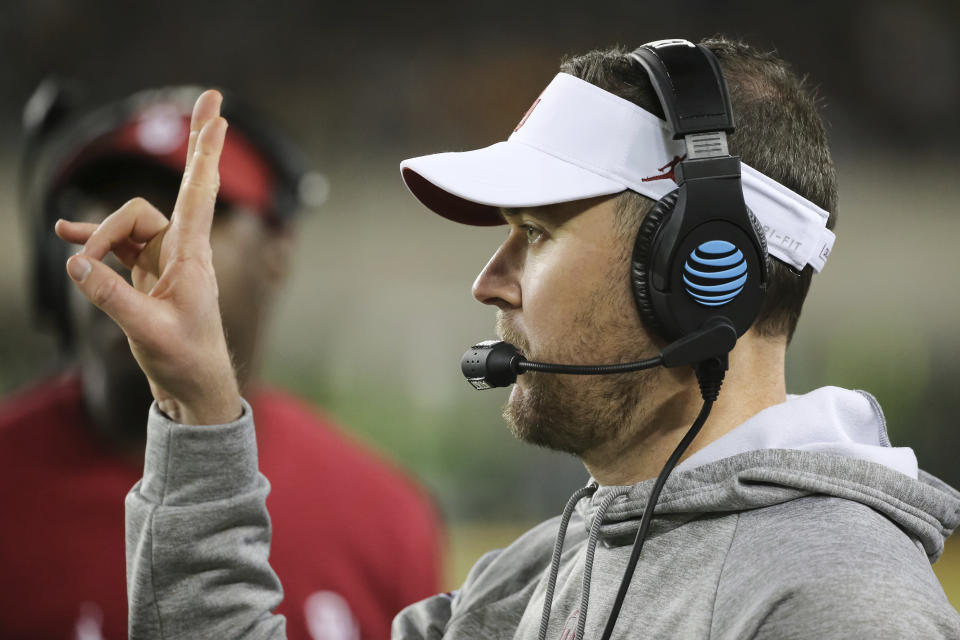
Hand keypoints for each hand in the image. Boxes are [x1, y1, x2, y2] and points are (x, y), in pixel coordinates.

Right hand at [55, 91, 241, 424]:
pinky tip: (67, 234)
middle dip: (196, 144)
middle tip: (213, 98)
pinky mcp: (147, 271)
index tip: (219, 118)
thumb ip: (110, 296)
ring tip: (78, 259)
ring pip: (128, 223)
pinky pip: (117, 244)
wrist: (193, 386)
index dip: (205, 154)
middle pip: (179, 187)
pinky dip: (95, 240)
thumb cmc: (183, 359)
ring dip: (100, 236)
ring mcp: (165, 258)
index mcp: (191, 257)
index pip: (198, 194)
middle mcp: (182, 250)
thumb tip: (76, 262)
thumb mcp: (145, 331)